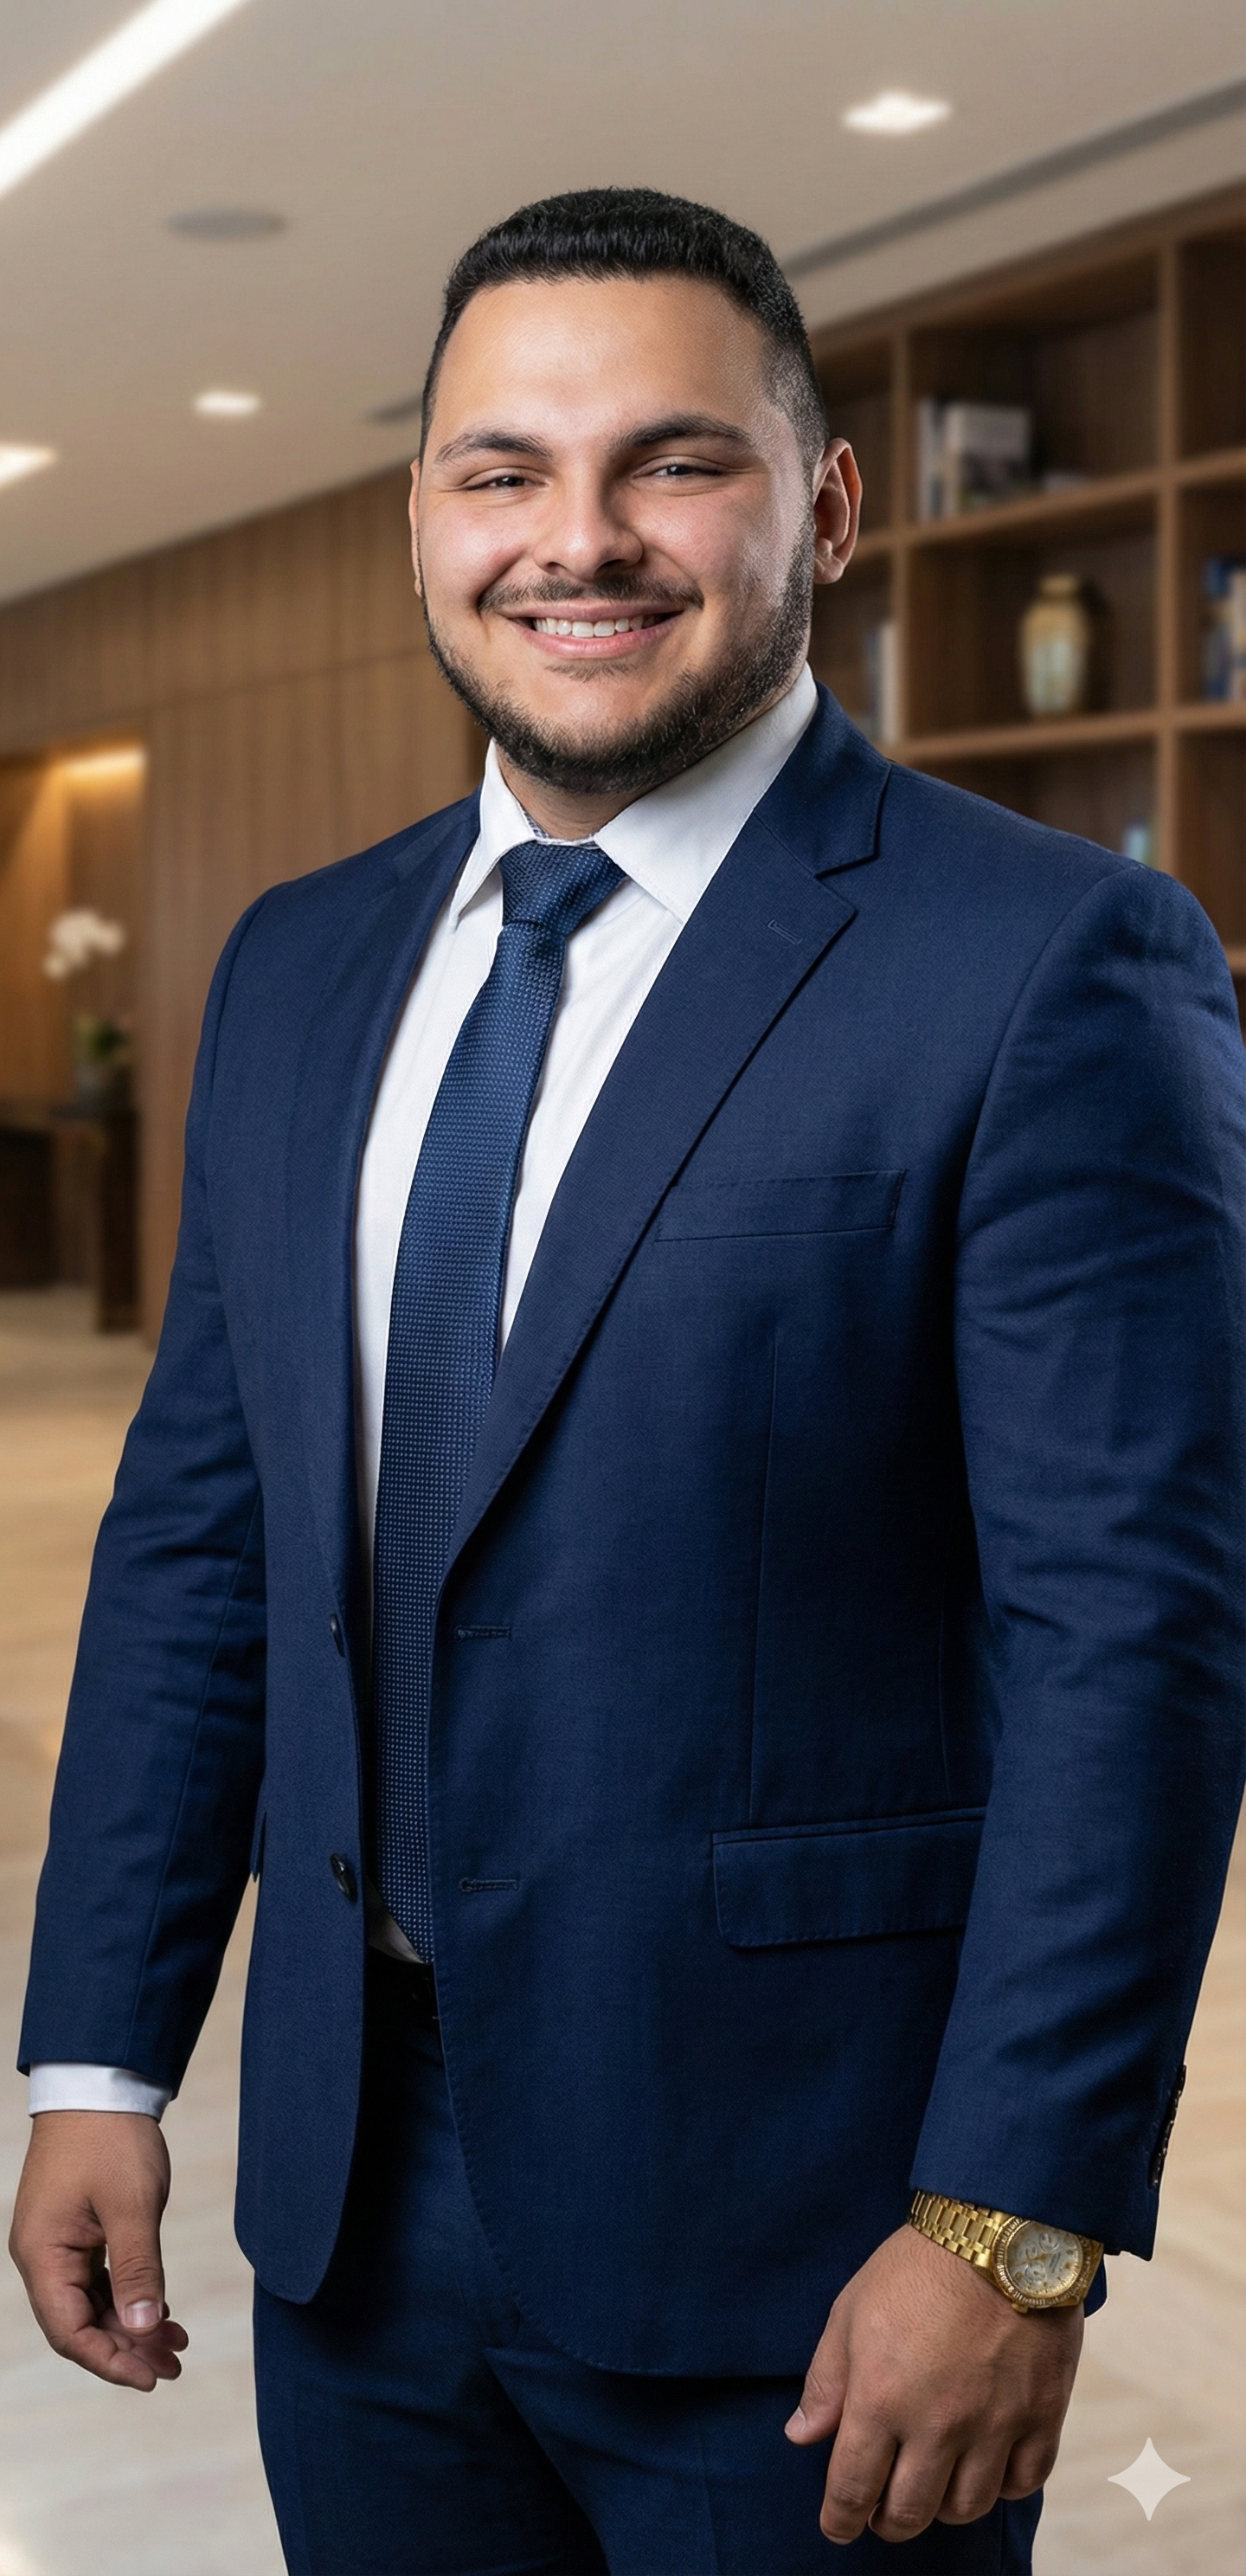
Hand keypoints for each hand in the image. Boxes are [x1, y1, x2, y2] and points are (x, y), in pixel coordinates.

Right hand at [9, 2111, 187, 2391]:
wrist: (100, 2085)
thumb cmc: (111, 2139)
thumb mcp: (132, 2206)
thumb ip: (138, 2269)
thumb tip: (145, 2328)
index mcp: (43, 2255)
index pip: (70, 2332)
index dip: (110, 2361)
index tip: (151, 2378)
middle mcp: (42, 2256)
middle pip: (79, 2324)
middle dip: (126, 2348)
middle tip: (174, 2365)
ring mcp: (57, 2244)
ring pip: (91, 2304)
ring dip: (131, 2325)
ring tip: (177, 2344)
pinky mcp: (75, 2231)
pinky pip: (97, 2280)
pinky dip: (127, 2296)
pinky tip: (161, 2307)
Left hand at [786, 2225, 1082, 2544]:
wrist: (1000, 2231)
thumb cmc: (916, 2267)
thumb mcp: (850, 2311)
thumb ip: (826, 2382)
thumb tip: (802, 2436)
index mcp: (881, 2400)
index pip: (852, 2490)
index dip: (840, 2520)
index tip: (838, 2527)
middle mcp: (937, 2426)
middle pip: (909, 2513)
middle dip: (887, 2522)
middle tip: (883, 2512)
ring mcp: (994, 2425)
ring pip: (966, 2508)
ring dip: (943, 2508)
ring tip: (934, 2487)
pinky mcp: (1041, 2415)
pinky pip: (1022, 2483)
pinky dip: (1002, 2487)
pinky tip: (987, 2469)